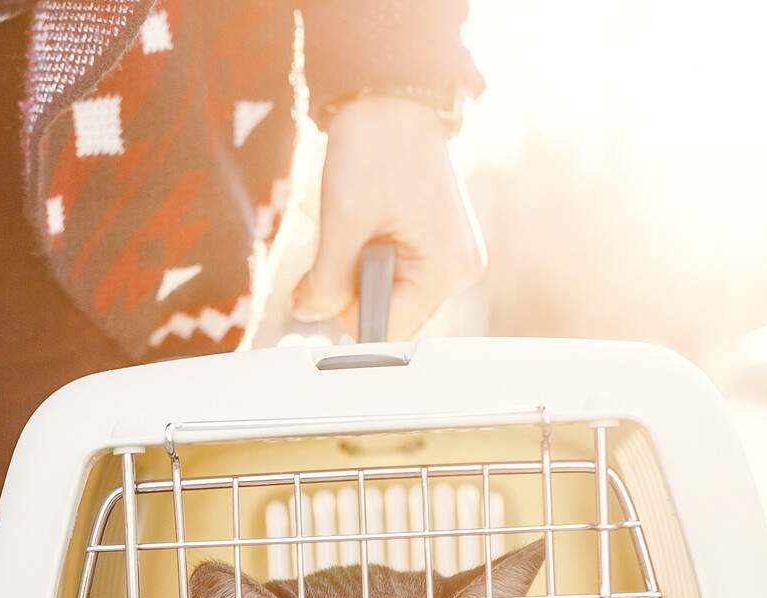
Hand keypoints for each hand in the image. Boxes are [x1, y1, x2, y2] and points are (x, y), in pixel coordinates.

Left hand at [293, 96, 485, 340]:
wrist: (391, 96)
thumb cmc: (375, 147)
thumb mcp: (343, 221)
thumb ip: (327, 281)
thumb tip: (308, 315)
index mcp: (447, 269)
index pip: (388, 332)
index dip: (345, 316)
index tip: (321, 287)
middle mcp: (458, 270)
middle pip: (390, 318)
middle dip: (352, 292)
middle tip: (345, 240)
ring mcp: (449, 257)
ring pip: (386, 297)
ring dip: (357, 274)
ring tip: (358, 225)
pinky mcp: (434, 245)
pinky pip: (393, 275)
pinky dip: (367, 260)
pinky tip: (367, 225)